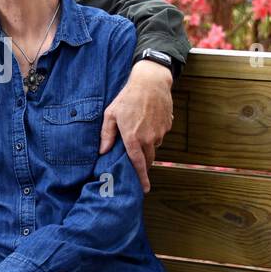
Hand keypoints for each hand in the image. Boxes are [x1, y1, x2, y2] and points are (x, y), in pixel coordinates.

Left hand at [99, 58, 173, 192]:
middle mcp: (148, 138)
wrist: (151, 82)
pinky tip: (147, 122)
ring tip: (139, 131)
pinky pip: (160, 136)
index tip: (145, 189)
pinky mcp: (167, 126)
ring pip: (154, 147)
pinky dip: (154, 134)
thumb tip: (103, 151)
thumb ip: (106, 135)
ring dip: (147, 146)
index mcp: (133, 138)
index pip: (138, 164)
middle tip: (136, 161)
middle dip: (143, 163)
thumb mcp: (111, 114)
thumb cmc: (128, 97)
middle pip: (148, 159)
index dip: (141, 179)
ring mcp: (159, 133)